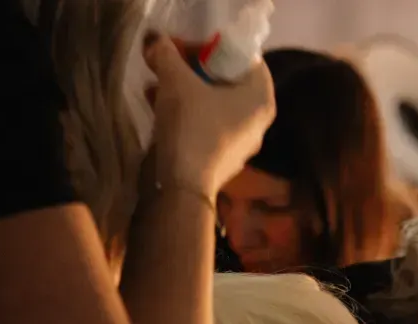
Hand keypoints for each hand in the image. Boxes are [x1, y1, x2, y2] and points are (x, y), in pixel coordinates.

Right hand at [143, 33, 275, 196]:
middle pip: (228, 81)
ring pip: (213, 104)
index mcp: (261, 99)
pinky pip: (205, 125)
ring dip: (185, 89)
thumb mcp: (175, 80)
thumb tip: (156, 42)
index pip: (246, 58)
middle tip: (171, 61)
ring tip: (157, 82)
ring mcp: (240, 144)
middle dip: (196, 68)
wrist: (182, 186)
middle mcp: (257, 122)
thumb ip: (166, 54)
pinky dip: (185, 113)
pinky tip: (157, 106)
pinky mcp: (220, 160)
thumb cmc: (191, 125)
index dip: (216, 47)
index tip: (188, 48)